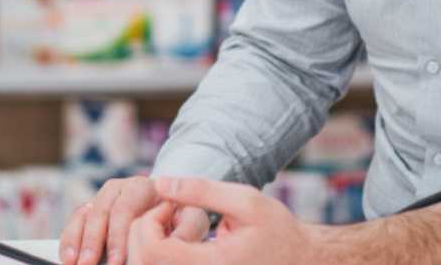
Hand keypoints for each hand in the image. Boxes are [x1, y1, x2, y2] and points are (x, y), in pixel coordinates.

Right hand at [60, 176, 208, 264]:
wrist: (167, 210)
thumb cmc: (180, 217)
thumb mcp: (191, 218)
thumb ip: (188, 227)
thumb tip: (177, 239)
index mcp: (143, 187)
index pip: (125, 208)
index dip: (118, 235)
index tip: (117, 261)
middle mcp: (119, 188)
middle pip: (100, 211)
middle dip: (93, 241)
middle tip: (89, 264)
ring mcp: (102, 198)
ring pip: (84, 215)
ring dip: (77, 241)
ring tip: (76, 264)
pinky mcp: (91, 210)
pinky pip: (75, 221)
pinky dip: (69, 240)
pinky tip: (68, 258)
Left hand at [127, 178, 313, 264]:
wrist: (299, 262)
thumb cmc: (277, 232)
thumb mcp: (246, 202)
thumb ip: (202, 191)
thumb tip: (160, 183)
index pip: (151, 251)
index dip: (148, 222)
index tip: (169, 205)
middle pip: (140, 263)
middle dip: (142, 231)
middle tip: (167, 212)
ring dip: (148, 243)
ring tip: (172, 224)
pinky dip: (157, 254)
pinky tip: (177, 239)